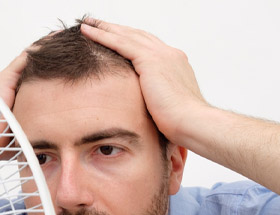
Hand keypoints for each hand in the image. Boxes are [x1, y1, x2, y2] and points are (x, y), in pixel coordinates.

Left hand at [80, 18, 207, 143]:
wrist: (193, 123)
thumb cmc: (182, 125)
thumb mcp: (167, 108)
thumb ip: (155, 101)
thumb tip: (146, 111)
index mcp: (175, 65)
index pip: (148, 47)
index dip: (130, 41)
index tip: (115, 38)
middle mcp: (169, 55)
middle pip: (137, 36)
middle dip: (116, 29)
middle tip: (96, 23)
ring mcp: (161, 55)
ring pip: (126, 35)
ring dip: (104, 28)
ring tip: (87, 23)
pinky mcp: (150, 60)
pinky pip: (120, 43)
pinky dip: (102, 35)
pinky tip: (88, 31)